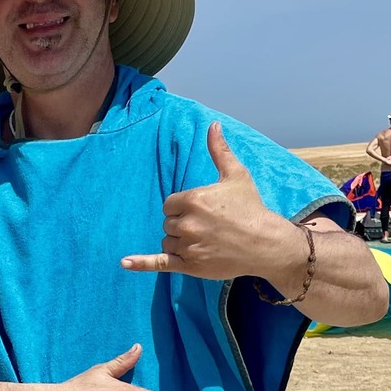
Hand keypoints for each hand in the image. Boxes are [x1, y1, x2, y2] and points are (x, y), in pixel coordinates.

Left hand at [121, 121, 304, 288]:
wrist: (266, 244)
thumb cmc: (251, 208)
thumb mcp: (236, 175)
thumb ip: (219, 151)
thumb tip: (213, 124)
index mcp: (193, 199)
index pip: (169, 204)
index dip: (183, 208)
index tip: (203, 211)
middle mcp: (187, 223)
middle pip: (168, 223)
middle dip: (183, 224)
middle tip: (209, 227)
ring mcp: (187, 246)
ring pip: (167, 242)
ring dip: (180, 242)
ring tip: (206, 241)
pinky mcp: (189, 266)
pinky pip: (159, 263)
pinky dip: (141, 264)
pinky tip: (124, 263)